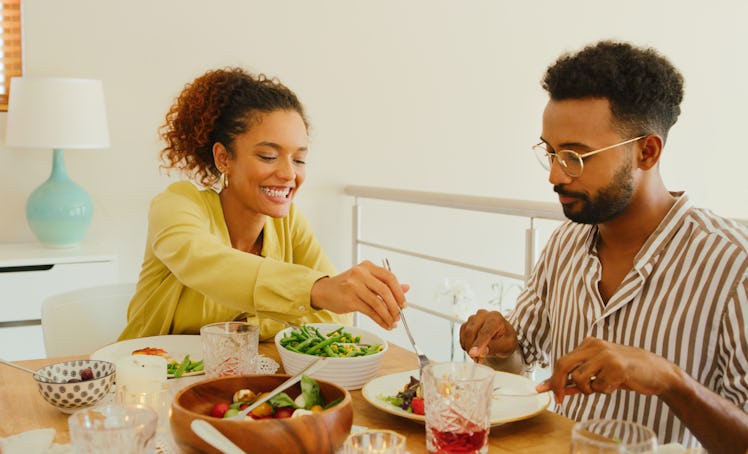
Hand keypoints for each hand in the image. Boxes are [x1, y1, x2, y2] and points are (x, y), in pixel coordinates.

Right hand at [310, 260, 408, 329]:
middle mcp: (361, 274)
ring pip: (378, 303)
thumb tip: (406, 288)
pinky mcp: (349, 300)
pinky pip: (369, 312)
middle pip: (385, 290)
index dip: (399, 291)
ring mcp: (354, 286)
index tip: (404, 304)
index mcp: (367, 266)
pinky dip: (379, 320)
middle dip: (395, 306)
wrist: (323, 291)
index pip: (389, 277)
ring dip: (388, 315)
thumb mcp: (366, 280)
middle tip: (399, 315)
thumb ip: (385, 283)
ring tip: (392, 322)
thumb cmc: (346, 286)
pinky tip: (384, 324)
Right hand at [459, 309, 517, 363]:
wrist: (502, 336)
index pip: (485, 331)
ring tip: (478, 356)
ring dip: (468, 347)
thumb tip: (481, 352)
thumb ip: (494, 347)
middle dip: (471, 347)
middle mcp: (483, 315)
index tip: (473, 354)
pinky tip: (473, 349)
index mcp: (496, 318)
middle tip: (477, 360)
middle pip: (471, 331)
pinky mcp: (467, 323)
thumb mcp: (506, 346)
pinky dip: (465, 344)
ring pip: (465, 333)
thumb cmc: (506, 340)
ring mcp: (473, 318)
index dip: (479, 343)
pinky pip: (461, 334)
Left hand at [536, 337, 680, 403]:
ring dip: (588, 390)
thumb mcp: (599, 373)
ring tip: (604, 386)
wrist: (657, 372)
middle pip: (564, 365)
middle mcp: (595, 345)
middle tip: (560, 399)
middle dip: (558, 384)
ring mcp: (606, 355)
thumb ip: (578, 380)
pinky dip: (605, 391)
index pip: (562, 361)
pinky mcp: (617, 366)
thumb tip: (556, 389)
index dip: (553, 378)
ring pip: (580, 378)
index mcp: (589, 344)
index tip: (543, 390)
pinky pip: (599, 386)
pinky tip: (617, 384)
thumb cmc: (626, 373)